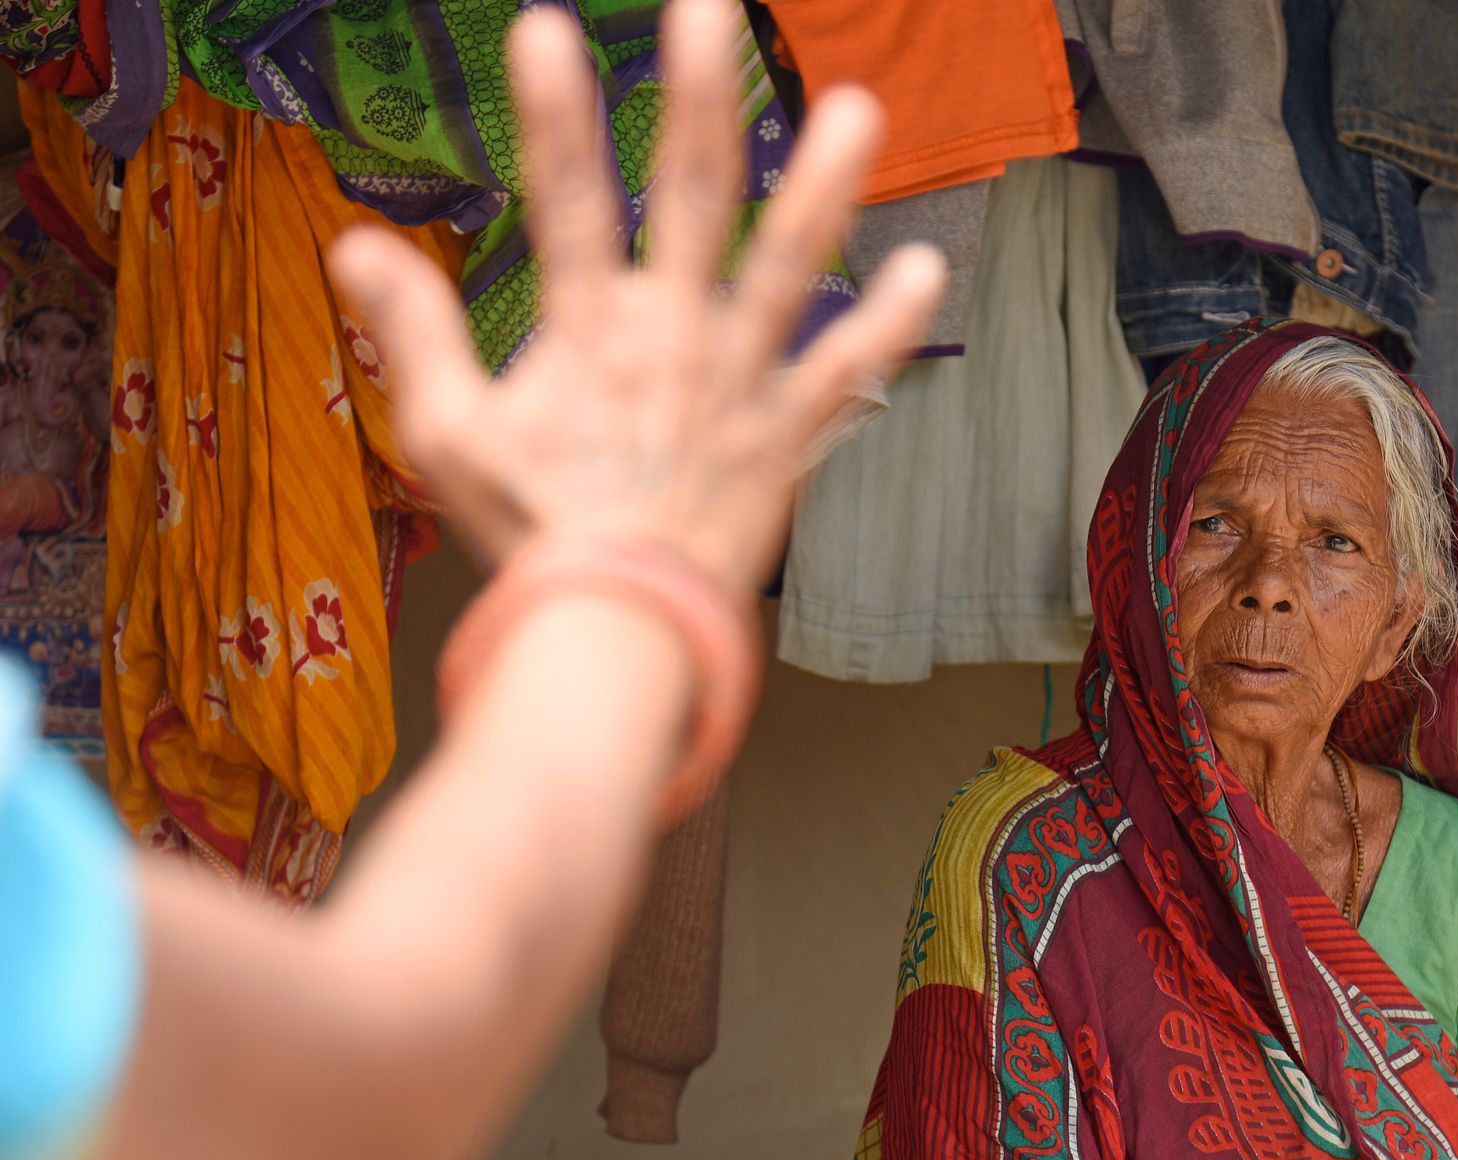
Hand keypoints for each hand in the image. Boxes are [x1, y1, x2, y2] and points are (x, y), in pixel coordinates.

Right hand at [328, 0, 943, 599]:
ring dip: (823, 185)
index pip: (561, 201)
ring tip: (859, 108)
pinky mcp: (789, 434)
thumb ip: (413, 332)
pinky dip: (891, 326)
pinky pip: (850, 373)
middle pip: (688, 199)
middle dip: (699, 98)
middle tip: (710, 10)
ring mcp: (739, 380)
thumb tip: (353, 243)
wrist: (621, 627)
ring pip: (790, 266)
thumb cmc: (532, 533)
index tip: (546, 26)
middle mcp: (671, 336)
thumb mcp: (446, 436)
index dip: (554, 114)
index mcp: (586, 331)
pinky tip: (930, 268)